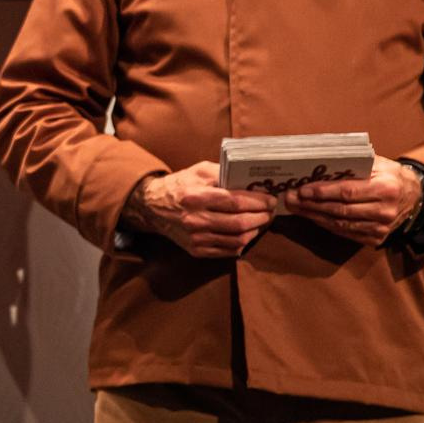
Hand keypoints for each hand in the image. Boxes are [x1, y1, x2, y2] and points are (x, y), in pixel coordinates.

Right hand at [122, 161, 275, 258]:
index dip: (258, 202)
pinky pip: (228, 251)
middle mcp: (195, 219)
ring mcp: (196, 238)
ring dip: (255, 231)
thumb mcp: (198, 171)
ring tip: (261, 222)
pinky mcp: (196, 250)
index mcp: (195, 196)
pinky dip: (242, 243)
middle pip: (239, 223)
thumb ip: (223, 173)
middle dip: (261, 218)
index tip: (271, 200)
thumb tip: (251, 181)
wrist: (153, 206)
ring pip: (237, 240)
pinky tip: (247, 234)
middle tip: (270, 212)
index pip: (235, 202)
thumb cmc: (180, 185)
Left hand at [284, 156, 422, 247]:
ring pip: (341, 224)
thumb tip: (317, 163)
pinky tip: (312, 217)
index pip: (348, 192)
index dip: (323, 192)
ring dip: (314, 216)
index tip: (301, 189)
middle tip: (290, 199)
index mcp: (385, 188)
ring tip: (295, 208)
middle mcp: (385, 211)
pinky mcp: (377, 238)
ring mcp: (381, 228)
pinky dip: (327, 225)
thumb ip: (351, 164)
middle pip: (340, 210)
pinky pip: (346, 233)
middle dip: (311, 205)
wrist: (414, 195)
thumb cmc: (388, 174)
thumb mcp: (376, 163)